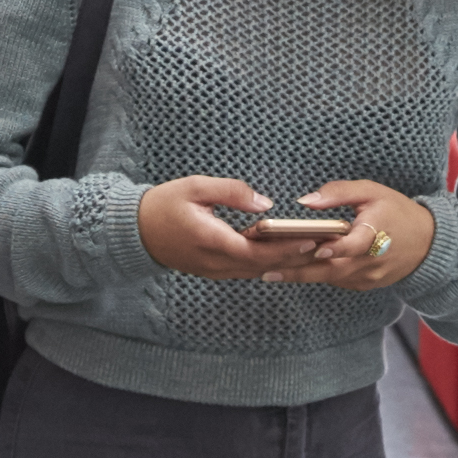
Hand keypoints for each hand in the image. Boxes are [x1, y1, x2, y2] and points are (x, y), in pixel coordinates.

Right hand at [136, 176, 331, 282]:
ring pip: (255, 271)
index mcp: (211, 240)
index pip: (257, 251)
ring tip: (312, 249)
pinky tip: (283, 252)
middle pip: (262, 266)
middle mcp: (214, 262)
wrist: (133, 231)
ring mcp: (212, 270)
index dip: (286, 248)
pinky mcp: (211, 270)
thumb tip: (265, 204)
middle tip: (323, 246)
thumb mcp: (195, 186)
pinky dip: (266, 262)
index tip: (311, 239)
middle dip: (294, 257)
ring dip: (283, 262)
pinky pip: (244, 270)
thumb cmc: (163, 204)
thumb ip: (232, 192)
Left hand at [285, 181, 434, 295]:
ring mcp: (368, 276)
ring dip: (302, 275)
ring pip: (330, 278)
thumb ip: (339, 193)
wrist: (428, 243)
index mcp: (377, 233)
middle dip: (299, 271)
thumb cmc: (397, 212)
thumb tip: (305, 201)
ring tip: (270, 271)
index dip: (335, 248)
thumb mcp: (372, 191)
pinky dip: (316, 275)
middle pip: (332, 269)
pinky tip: (292, 270)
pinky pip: (336, 280)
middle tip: (268, 270)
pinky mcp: (364, 284)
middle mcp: (372, 261)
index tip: (314, 248)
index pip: (354, 245)